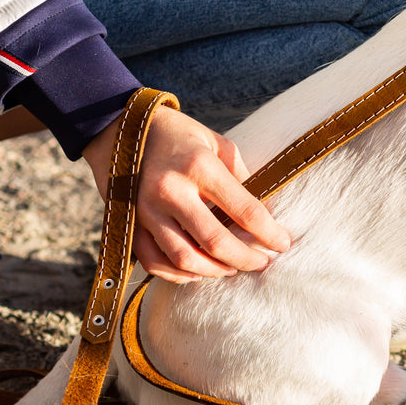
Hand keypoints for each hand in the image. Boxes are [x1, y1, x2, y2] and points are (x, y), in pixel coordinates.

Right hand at [81, 106, 291, 282]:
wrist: (121, 129)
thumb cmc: (180, 135)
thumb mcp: (217, 144)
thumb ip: (241, 177)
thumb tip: (265, 214)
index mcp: (199, 166)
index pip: (244, 210)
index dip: (269, 233)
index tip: (284, 243)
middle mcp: (171, 190)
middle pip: (215, 242)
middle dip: (246, 259)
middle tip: (263, 262)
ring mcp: (146, 210)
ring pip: (184, 259)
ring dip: (214, 271)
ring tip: (233, 268)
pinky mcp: (129, 223)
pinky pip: (153, 262)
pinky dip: (178, 275)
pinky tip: (199, 273)